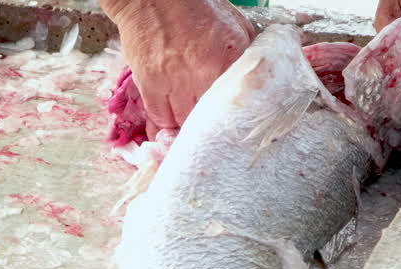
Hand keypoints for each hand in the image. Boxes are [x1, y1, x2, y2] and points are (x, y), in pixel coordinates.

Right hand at [102, 0, 256, 136]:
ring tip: (187, 120)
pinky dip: (163, 124)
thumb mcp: (235, 25)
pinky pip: (158, 119)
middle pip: (210, 119)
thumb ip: (246, 54)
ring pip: (183, 123)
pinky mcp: (150, 83)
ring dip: (185, 124)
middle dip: (209, 124)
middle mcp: (204, 71)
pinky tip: (168, 121)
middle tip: (208, 125)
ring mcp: (175, 80)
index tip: (231, 124)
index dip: (233, 118)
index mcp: (231, 55)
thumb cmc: (196, 7)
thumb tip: (250, 80)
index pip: (237, 103)